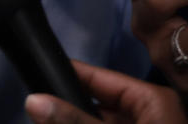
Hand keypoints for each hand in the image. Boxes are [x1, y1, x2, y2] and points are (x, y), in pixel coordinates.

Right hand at [24, 61, 186, 123]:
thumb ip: (75, 120)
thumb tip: (32, 100)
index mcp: (155, 101)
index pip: (102, 78)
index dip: (70, 74)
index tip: (39, 68)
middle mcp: (151, 114)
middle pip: (98, 104)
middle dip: (68, 105)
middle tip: (35, 105)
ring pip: (99, 121)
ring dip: (73, 120)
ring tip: (42, 116)